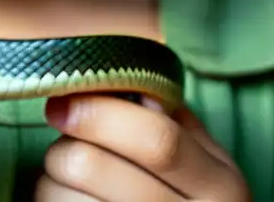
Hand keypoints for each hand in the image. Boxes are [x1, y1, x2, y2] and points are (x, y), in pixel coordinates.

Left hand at [35, 94, 250, 200]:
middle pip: (93, 166)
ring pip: (64, 196)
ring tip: (72, 178)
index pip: (156, 141)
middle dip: (65, 145)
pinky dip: (52, 200)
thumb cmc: (195, 198)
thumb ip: (172, 121)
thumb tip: (127, 84)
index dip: (101, 113)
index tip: (63, 102)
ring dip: (52, 178)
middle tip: (66, 139)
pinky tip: (71, 199)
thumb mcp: (206, 162)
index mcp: (221, 187)